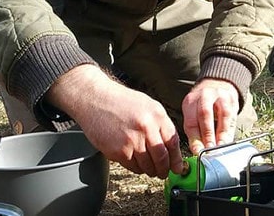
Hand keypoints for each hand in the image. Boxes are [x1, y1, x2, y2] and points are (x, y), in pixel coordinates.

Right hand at [46, 65, 183, 177]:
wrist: (95, 100)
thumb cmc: (121, 102)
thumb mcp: (148, 106)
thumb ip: (161, 125)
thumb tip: (171, 147)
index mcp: (157, 115)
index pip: (173, 142)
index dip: (177, 159)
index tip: (178, 167)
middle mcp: (146, 127)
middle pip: (162, 157)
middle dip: (164, 169)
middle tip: (164, 173)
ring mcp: (132, 140)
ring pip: (147, 165)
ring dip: (150, 170)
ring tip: (150, 169)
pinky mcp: (118, 151)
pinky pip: (132, 167)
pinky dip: (136, 168)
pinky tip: (135, 162)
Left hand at [181, 78, 239, 154]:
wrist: (217, 86)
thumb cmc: (202, 106)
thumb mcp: (193, 115)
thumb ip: (194, 133)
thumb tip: (198, 152)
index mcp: (191, 101)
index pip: (191, 121)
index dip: (195, 138)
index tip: (198, 151)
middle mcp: (205, 95)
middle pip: (205, 114)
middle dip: (208, 134)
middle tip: (210, 150)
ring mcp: (220, 96)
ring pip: (223, 114)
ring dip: (222, 133)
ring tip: (221, 147)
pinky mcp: (233, 100)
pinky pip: (233, 116)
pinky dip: (230, 130)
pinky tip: (228, 141)